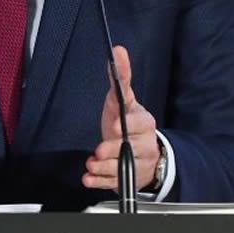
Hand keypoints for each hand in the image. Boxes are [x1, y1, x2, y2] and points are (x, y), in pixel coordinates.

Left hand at [83, 45, 161, 191]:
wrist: (141, 152)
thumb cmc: (128, 122)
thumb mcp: (124, 100)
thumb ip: (121, 77)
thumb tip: (118, 49)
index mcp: (144, 122)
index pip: (141, 122)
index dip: (129, 124)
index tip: (116, 124)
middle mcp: (144, 143)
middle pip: (131, 147)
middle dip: (113, 149)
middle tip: (99, 150)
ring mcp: (138, 162)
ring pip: (123, 167)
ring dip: (105, 167)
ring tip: (91, 164)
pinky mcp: (128, 178)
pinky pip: (115, 182)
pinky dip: (100, 182)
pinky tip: (89, 178)